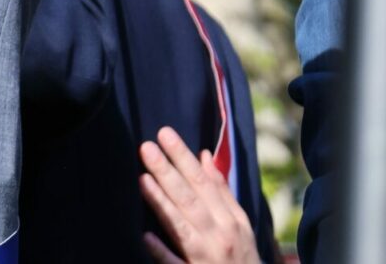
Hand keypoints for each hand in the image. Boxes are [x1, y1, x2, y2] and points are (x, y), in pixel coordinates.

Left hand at [138, 126, 257, 263]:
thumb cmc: (242, 256)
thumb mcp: (240, 224)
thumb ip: (221, 191)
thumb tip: (205, 156)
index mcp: (230, 220)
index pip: (203, 182)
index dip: (183, 158)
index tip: (165, 134)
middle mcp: (219, 236)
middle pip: (190, 199)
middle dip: (168, 172)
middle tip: (146, 146)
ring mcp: (205, 258)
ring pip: (181, 227)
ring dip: (162, 204)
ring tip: (142, 179)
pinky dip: (162, 252)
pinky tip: (146, 237)